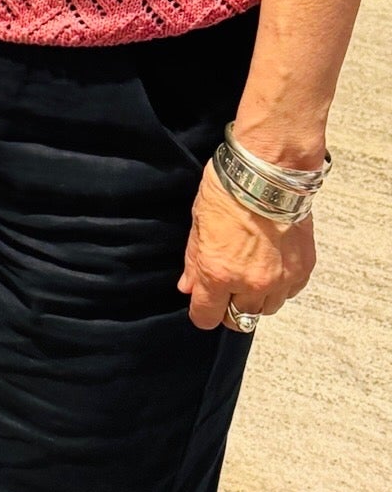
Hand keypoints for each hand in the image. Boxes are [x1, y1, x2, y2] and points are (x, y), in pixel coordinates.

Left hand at [178, 161, 315, 329]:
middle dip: (229, 308)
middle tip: (226, 289)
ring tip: (251, 272)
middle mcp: (251, 283)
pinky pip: (289, 293)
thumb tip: (189, 286)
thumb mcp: (199, 221)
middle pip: (239, 319)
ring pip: (266, 309)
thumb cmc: (229, 189)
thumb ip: (194, 260)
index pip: (207, 317)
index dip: (202, 313)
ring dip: (256, 298)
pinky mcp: (302, 270)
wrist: (270, 172)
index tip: (201, 305)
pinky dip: (280, 286)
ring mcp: (281, 280)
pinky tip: (272, 263)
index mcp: (219, 272)